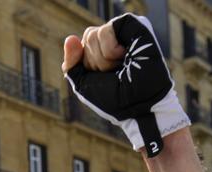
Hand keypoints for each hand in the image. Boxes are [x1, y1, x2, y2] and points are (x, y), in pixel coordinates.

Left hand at [62, 14, 187, 155]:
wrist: (140, 107)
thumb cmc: (115, 100)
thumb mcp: (84, 85)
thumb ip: (72, 64)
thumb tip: (70, 38)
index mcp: (101, 50)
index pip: (79, 46)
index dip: (86, 65)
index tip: (103, 78)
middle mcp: (112, 39)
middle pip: (86, 38)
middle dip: (95, 63)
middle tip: (115, 73)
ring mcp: (122, 31)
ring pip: (92, 35)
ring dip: (104, 59)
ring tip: (122, 66)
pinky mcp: (133, 25)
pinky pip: (106, 30)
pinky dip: (109, 49)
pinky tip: (125, 56)